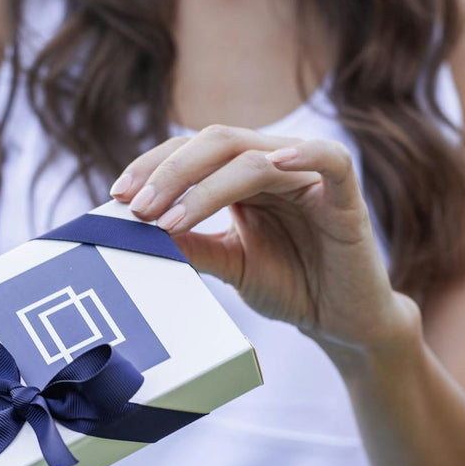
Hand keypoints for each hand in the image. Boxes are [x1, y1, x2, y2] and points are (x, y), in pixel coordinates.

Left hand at [110, 125, 418, 354]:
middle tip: (137, 207)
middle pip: (217, 141)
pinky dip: (306, 153)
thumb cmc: (292, 286)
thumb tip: (137, 229)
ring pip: (255, 156)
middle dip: (170, 172)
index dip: (154, 166)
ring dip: (207, 184)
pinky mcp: (347, 199)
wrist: (343, 324)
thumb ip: (193, 243)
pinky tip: (275, 163)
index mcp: (246, 176)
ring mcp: (311, 178)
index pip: (194, 151)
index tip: (117, 196)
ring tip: (172, 217)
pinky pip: (332, 159)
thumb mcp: (230, 264)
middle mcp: (276, 166)